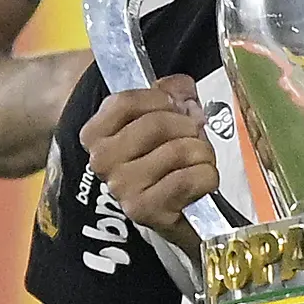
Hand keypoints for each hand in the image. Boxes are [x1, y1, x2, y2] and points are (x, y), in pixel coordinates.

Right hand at [81, 76, 219, 237]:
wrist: (178, 212)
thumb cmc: (168, 161)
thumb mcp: (165, 117)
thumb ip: (172, 92)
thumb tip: (183, 91)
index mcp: (96, 134)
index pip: (125, 101)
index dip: (161, 98)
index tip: (176, 106)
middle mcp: (102, 161)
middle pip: (156, 124)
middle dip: (188, 127)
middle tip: (195, 136)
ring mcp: (121, 187)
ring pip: (178, 150)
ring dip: (202, 153)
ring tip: (199, 161)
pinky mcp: (144, 210)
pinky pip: (188, 178)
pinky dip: (207, 176)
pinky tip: (201, 181)